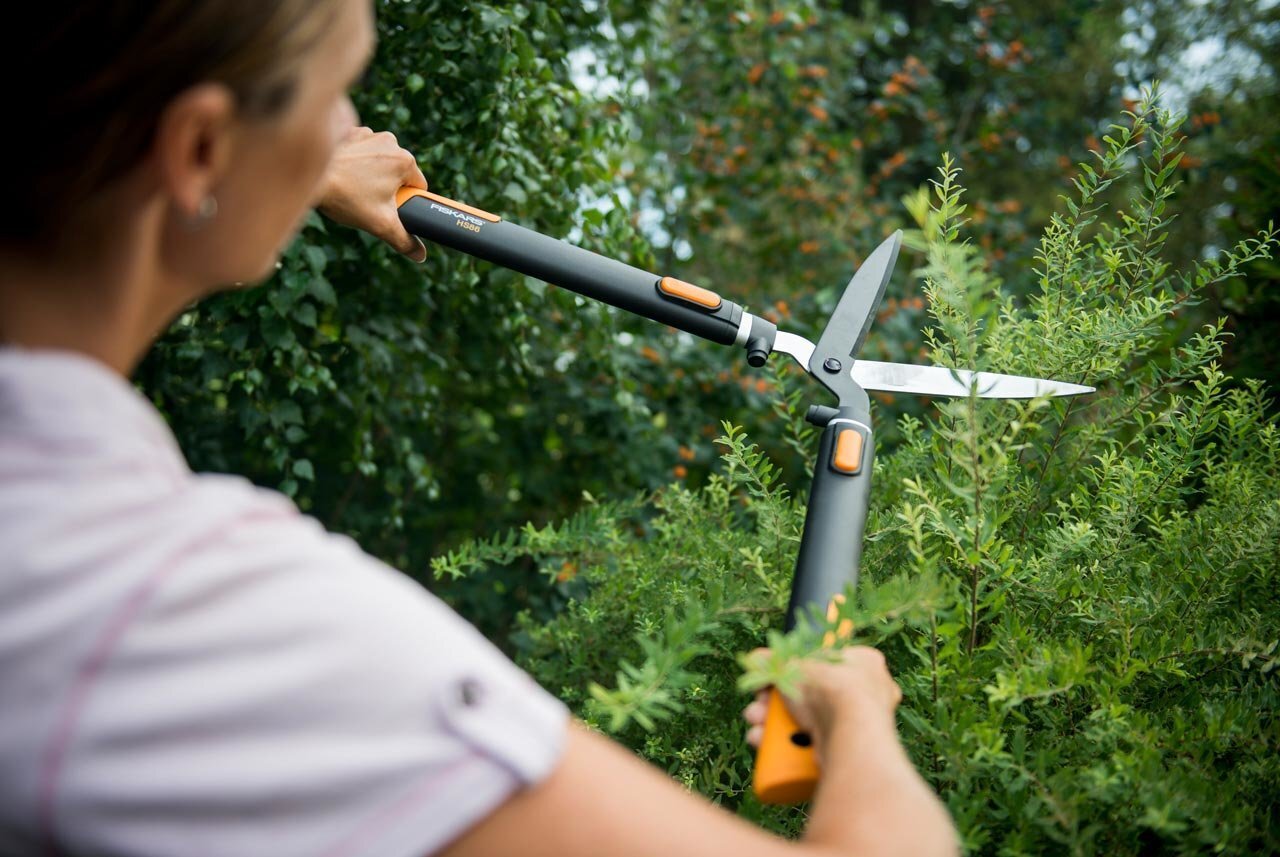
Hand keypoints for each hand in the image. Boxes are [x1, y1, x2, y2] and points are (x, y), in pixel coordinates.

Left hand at [317, 126, 428, 261]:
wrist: (308, 175)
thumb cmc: (346, 197)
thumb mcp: (380, 224)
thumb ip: (404, 241)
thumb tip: (420, 255)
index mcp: (404, 161)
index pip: (418, 187)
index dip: (406, 203)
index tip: (389, 209)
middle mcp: (390, 142)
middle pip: (398, 174)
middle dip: (387, 189)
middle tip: (368, 201)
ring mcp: (369, 135)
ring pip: (379, 163)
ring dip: (371, 175)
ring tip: (352, 189)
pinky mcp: (351, 133)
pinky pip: (362, 152)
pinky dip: (355, 163)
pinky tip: (343, 175)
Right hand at [743, 646, 901, 754]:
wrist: (852, 736)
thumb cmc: (829, 690)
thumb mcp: (793, 666)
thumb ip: (772, 660)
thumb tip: (755, 658)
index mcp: (864, 663)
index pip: (823, 664)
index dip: (791, 673)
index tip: (769, 683)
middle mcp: (868, 696)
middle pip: (810, 698)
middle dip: (775, 706)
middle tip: (757, 710)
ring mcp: (859, 727)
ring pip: (808, 725)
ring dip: (775, 727)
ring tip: (756, 730)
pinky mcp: (848, 754)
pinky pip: (813, 748)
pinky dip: (788, 748)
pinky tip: (766, 746)